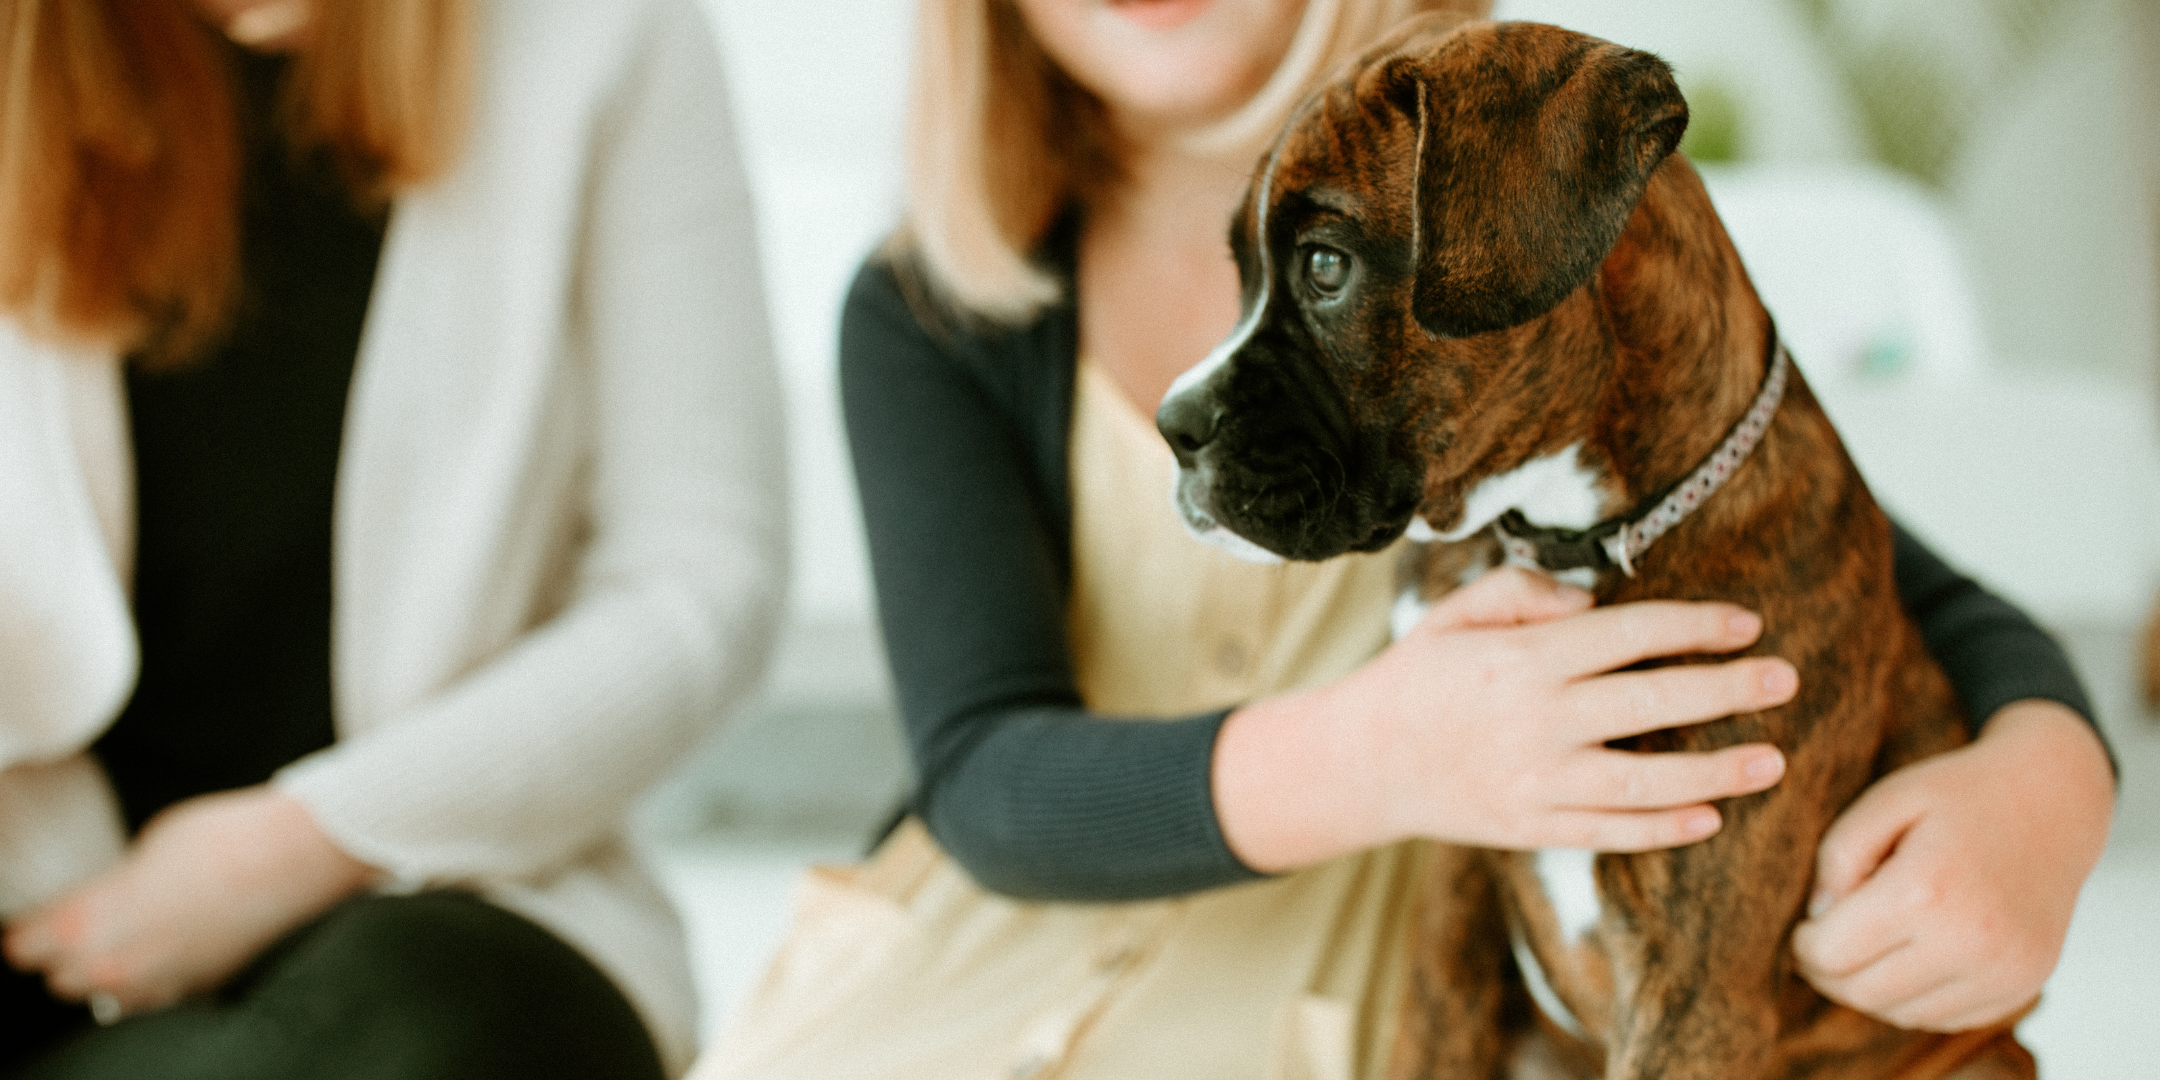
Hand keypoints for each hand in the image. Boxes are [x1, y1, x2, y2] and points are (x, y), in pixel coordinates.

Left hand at [3, 786, 373, 1017]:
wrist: (293, 857)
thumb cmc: (222, 840)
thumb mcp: (144, 847)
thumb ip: (111, 885)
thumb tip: (106, 897)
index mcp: (86, 924)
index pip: (24, 947)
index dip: (34, 926)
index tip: (44, 914)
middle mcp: (114, 966)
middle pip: (59, 978)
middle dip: (66, 952)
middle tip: (88, 918)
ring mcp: (158, 984)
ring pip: (105, 993)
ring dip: (107, 968)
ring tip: (130, 932)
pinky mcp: (197, 987)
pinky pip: (151, 993)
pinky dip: (151, 973)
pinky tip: (169, 940)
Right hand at [1216, 567, 1796, 871]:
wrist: (1360, 763)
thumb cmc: (1417, 677)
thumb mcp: (1456, 613)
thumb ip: (1525, 591)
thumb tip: (1594, 603)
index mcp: (1525, 657)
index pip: (1632, 633)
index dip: (1696, 625)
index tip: (1746, 622)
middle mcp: (1539, 718)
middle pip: (1656, 699)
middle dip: (1731, 688)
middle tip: (1786, 678)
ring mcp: (1538, 779)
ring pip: (1649, 778)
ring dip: (1719, 769)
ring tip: (1773, 759)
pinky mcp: (1533, 826)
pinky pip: (1613, 830)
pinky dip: (1665, 827)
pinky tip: (1710, 815)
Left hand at [1791, 699, 2112, 1030]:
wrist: (2055, 799)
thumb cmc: (1960, 795)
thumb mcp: (1884, 801)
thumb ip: (1837, 858)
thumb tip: (1818, 918)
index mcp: (1925, 892)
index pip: (1831, 955)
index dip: (1803, 945)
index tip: (1803, 926)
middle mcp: (1971, 943)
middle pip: (1861, 993)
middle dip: (1827, 973)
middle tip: (1822, 943)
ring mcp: (2005, 972)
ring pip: (1901, 1014)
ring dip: (1870, 989)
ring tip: (1866, 947)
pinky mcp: (2024, 985)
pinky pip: (1945, 1017)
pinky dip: (1915, 998)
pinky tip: (1909, 958)